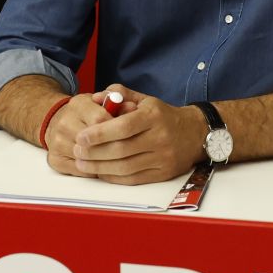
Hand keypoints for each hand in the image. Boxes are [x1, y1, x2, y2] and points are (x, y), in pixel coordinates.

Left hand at [65, 85, 206, 185]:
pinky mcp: (163, 173)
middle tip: (77, 151)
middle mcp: (160, 138)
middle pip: (121, 149)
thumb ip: (119, 94)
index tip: (81, 136)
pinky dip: (113, 176)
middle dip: (94, 152)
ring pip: (125, 167)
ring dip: (99, 167)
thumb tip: (95, 98)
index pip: (123, 127)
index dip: (99, 133)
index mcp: (153, 116)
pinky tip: (100, 171)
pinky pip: (133, 178)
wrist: (195, 134)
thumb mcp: (144, 99)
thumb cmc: (163, 116)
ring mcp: (162, 158)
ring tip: (82, 163)